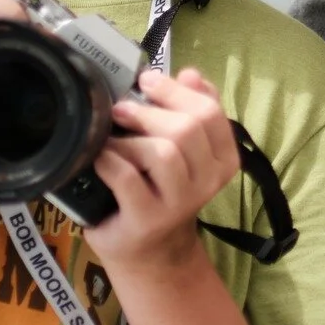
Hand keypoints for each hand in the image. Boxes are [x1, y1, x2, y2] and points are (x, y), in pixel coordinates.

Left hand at [85, 68, 240, 276]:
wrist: (149, 250)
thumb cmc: (160, 190)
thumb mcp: (183, 150)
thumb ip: (191, 110)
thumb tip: (191, 74)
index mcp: (223, 160)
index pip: (210, 114)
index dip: (176, 91)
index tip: (147, 81)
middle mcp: (208, 183)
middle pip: (187, 129)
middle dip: (149, 112)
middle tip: (122, 108)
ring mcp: (179, 204)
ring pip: (163, 152)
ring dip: (131, 138)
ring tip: (113, 137)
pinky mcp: (147, 219)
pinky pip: (127, 177)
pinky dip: (109, 160)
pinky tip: (100, 158)